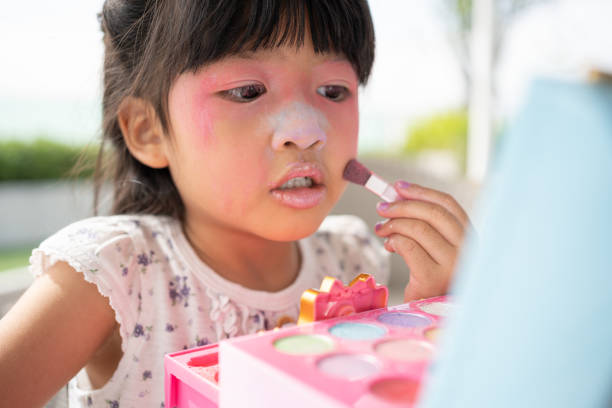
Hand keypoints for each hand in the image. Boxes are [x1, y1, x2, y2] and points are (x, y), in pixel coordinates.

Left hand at [374, 181, 471, 301]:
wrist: (430, 316)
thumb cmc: (432, 280)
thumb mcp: (436, 250)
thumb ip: (426, 225)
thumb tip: (398, 194)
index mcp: (471, 238)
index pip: (448, 205)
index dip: (421, 191)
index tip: (398, 187)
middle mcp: (468, 250)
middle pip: (432, 212)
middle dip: (402, 205)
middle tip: (381, 207)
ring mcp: (453, 265)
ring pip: (418, 228)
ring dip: (393, 223)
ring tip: (381, 229)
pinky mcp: (433, 279)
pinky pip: (408, 246)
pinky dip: (393, 240)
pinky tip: (388, 246)